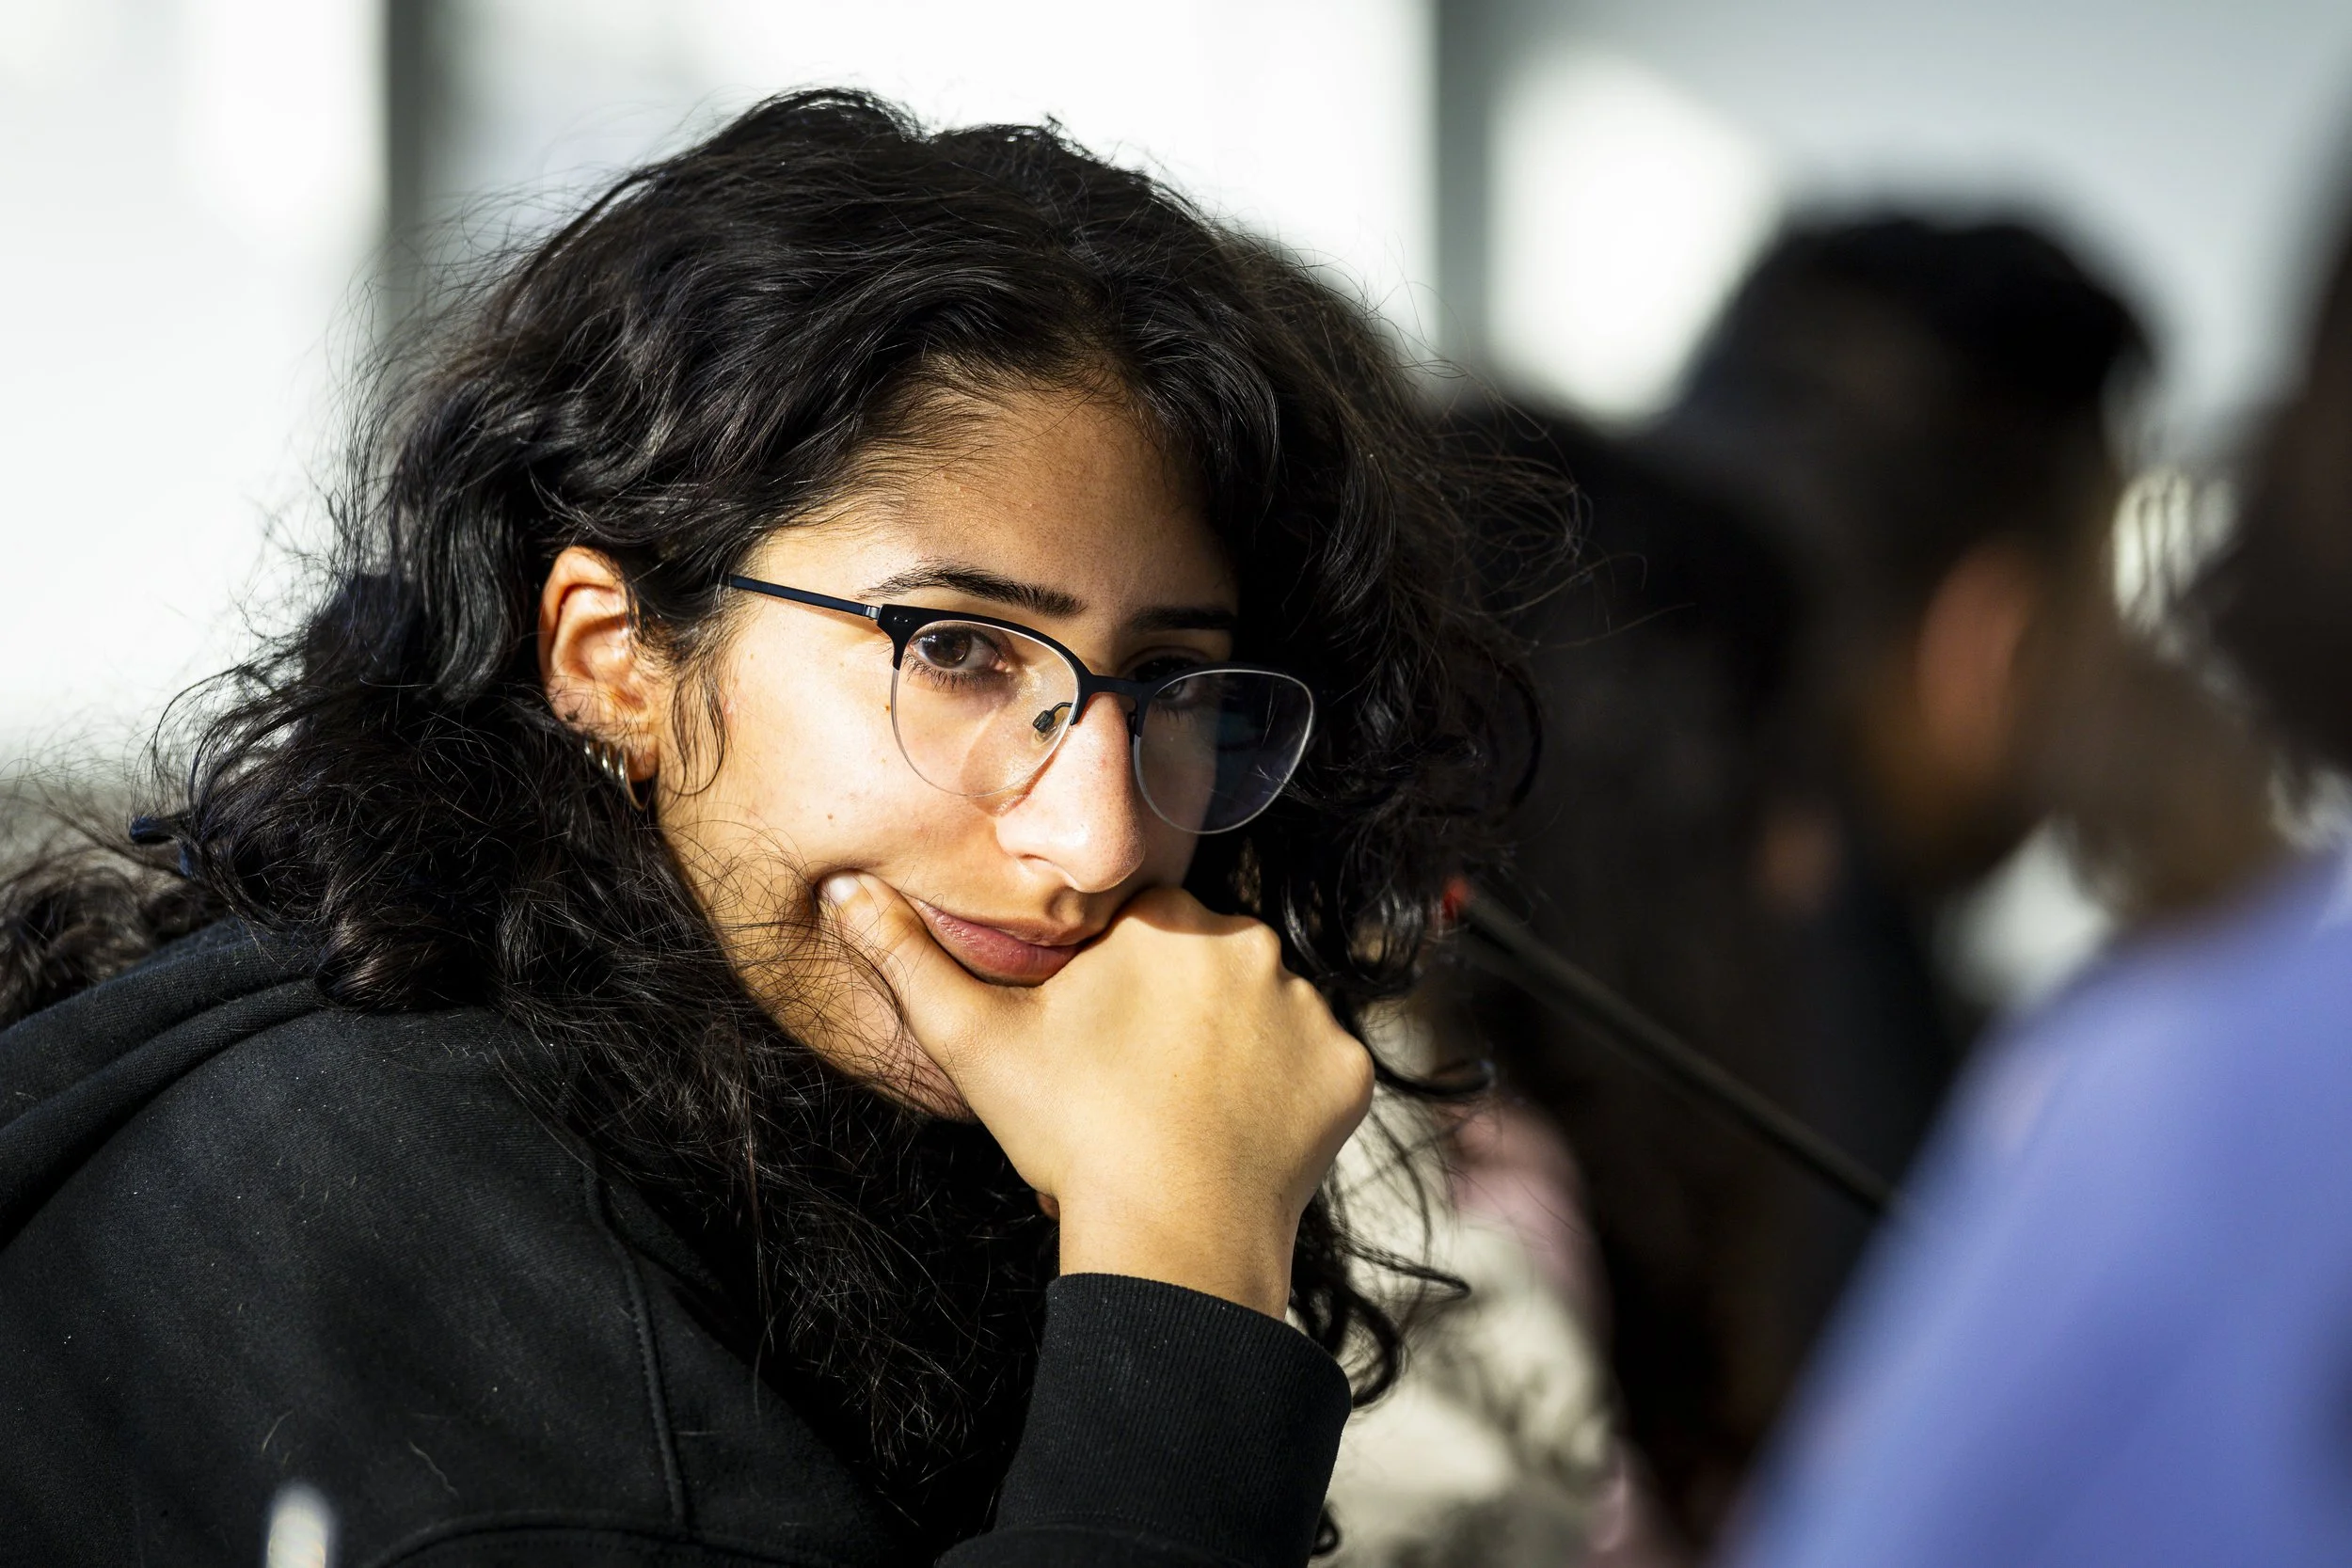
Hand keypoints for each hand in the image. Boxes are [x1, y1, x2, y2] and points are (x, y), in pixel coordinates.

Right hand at [818, 876, 1374, 1317]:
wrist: (1171, 1240)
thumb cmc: (1072, 1135)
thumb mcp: (975, 1042)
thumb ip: (907, 959)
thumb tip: (843, 892)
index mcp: (1170, 920)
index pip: (1142, 926)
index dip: (1114, 980)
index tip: (1096, 1036)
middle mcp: (1254, 946)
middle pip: (1208, 963)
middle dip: (1178, 1008)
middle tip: (1136, 1080)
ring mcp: (1312, 1009)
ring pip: (1263, 1012)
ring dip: (1234, 1048)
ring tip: (1185, 1111)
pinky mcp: (1349, 1071)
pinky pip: (1315, 1067)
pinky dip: (1285, 1096)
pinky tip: (1238, 1132)